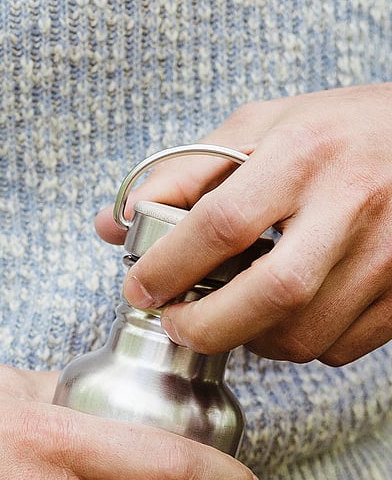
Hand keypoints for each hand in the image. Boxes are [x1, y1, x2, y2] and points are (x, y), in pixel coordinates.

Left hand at [95, 84, 391, 365]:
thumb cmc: (339, 135)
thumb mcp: (262, 129)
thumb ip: (184, 175)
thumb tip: (114, 225)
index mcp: (306, 152)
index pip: (221, 224)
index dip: (168, 268)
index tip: (139, 289)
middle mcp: (351, 203)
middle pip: (267, 295)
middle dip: (205, 325)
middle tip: (178, 322)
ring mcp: (386, 255)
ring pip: (301, 337)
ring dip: (251, 340)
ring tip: (235, 313)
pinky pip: (334, 350)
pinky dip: (298, 344)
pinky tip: (288, 315)